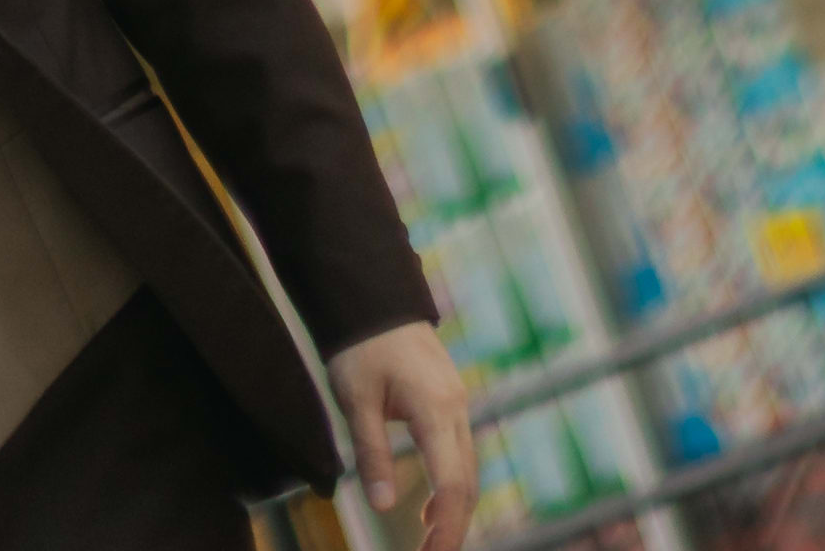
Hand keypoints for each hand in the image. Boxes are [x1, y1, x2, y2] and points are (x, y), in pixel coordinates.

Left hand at [330, 319, 474, 548]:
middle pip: (467, 482)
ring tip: (431, 545)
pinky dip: (451, 487)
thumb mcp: (357, 402)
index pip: (451, 485)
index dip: (446, 529)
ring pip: (467, 469)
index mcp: (436, 409)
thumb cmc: (362, 348)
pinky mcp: (450, 400)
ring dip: (454, 509)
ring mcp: (457, 403)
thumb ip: (372, 454)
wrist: (375, 298)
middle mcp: (456, 408)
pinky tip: (431, 511)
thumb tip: (384, 507)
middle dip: (454, 527)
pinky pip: (459, 453)